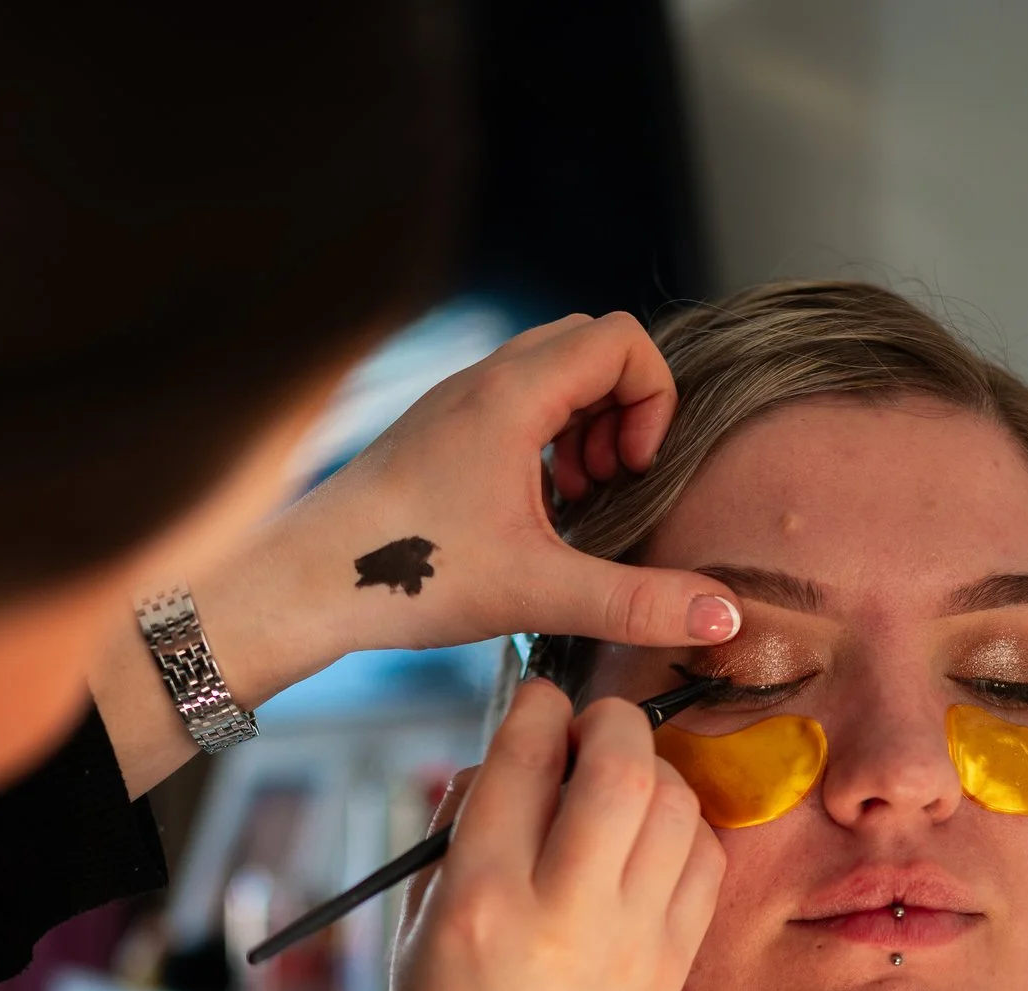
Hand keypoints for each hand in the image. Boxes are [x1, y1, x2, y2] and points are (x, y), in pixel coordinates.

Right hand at [290, 680, 723, 990]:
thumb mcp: (418, 924)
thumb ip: (458, 829)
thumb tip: (507, 753)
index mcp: (481, 901)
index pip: (520, 762)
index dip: (533, 709)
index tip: (536, 699)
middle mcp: (565, 916)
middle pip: (618, 768)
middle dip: (608, 720)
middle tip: (590, 725)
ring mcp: (632, 944)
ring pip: (674, 805)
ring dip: (650, 769)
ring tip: (618, 781)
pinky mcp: (675, 967)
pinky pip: (705, 859)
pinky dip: (683, 826)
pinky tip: (650, 835)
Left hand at [303, 310, 741, 653]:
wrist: (303, 583)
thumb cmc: (406, 576)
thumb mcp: (539, 591)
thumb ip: (637, 602)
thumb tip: (725, 615)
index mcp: (512, 395)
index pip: (622, 339)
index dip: (653, 399)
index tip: (635, 472)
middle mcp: (482, 381)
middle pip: (590, 345)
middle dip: (624, 409)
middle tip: (610, 484)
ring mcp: (455, 402)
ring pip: (551, 372)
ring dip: (585, 424)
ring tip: (577, 499)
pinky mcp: (438, 431)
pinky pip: (515, 402)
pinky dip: (545, 439)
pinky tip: (533, 512)